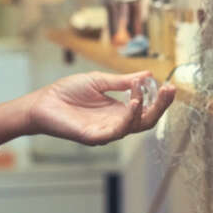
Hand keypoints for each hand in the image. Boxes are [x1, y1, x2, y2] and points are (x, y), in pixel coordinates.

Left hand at [28, 71, 175, 145]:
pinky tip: (134, 103)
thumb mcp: (100, 81)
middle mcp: (115, 124)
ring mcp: (106, 132)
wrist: (43, 102)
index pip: (146, 109)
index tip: (168, 84)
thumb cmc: (68, 92)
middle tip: (170, 90)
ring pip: (134, 127)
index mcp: (118, 111)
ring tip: (151, 92)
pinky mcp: (93, 137)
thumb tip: (148, 75)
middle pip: (146, 120)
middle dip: (161, 106)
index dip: (159, 99)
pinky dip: (128, 118)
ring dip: (146, 110)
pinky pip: (116, 132)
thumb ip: (123, 81)